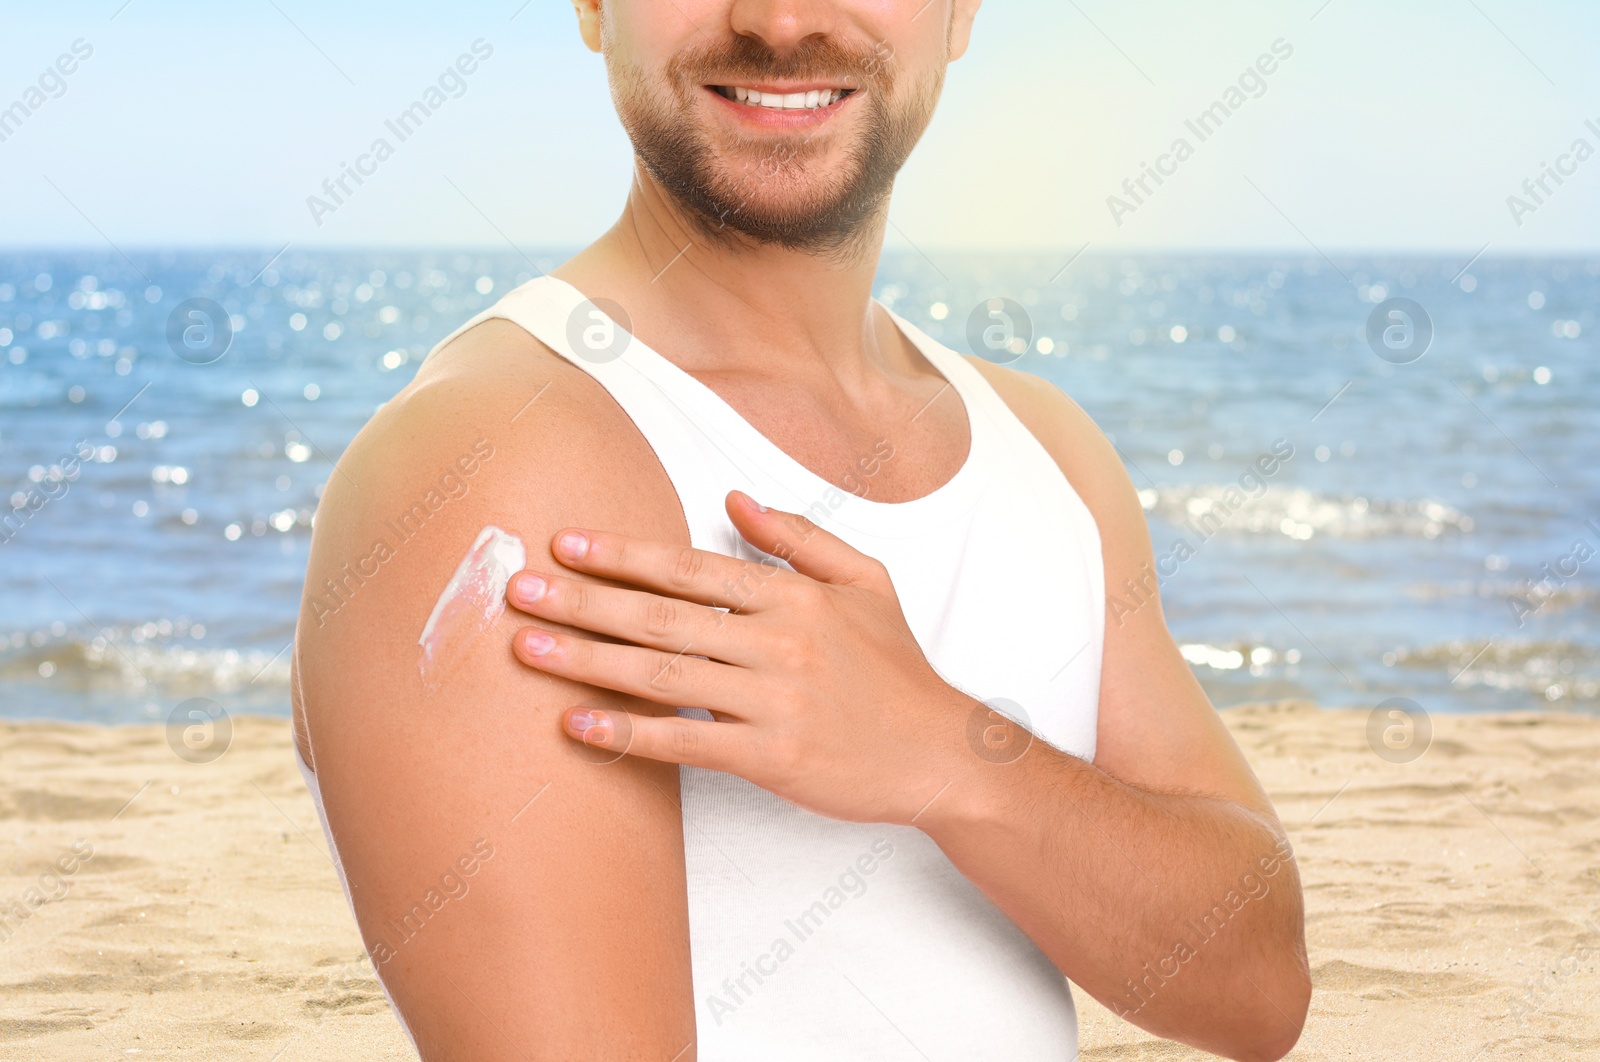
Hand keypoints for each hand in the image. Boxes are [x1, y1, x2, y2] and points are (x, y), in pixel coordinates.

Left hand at [504, 489, 975, 824]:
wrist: (940, 752)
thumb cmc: (896, 668)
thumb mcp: (866, 581)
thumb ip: (797, 537)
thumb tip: (733, 497)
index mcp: (794, 596)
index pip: (691, 568)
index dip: (623, 553)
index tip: (565, 542)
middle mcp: (779, 643)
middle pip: (662, 616)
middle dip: (584, 600)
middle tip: (517, 590)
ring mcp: (773, 702)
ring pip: (663, 676)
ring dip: (588, 661)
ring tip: (527, 648)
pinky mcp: (771, 758)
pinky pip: (686, 743)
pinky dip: (628, 735)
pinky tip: (577, 726)